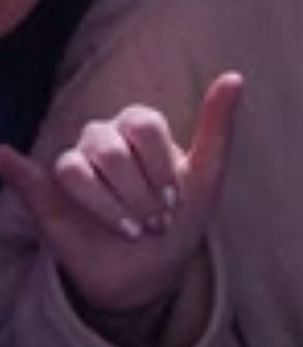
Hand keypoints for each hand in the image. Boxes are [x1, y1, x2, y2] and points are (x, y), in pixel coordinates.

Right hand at [0, 75, 241, 324]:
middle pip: (111, 149)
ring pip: (77, 167)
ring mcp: (75, 163)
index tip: (174, 204)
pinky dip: (11, 166)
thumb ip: (218, 126)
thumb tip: (236, 76)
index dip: (158, 167)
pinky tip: (0, 155)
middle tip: (154, 224)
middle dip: (136, 194)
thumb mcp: (208, 177)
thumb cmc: (181, 217)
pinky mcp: (49, 195)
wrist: (152, 270)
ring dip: (105, 206)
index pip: (143, 126)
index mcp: (140, 127)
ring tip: (129, 230)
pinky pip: (29, 175)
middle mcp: (104, 137)